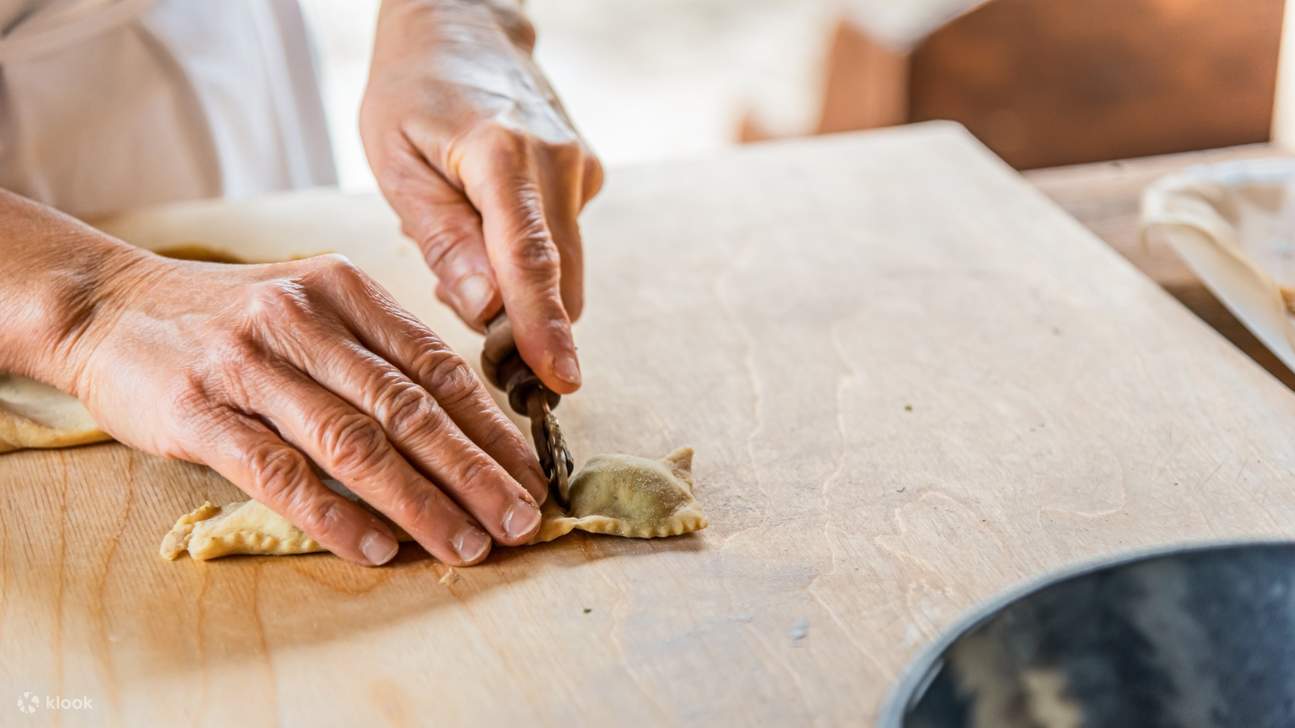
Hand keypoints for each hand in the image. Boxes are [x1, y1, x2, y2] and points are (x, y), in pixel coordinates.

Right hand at [64, 250, 548, 565]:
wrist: (107, 305)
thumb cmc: (229, 319)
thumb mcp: (311, 305)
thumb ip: (377, 352)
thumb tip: (464, 425)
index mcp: (345, 290)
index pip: (437, 365)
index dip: (491, 427)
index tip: (531, 474)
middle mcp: (304, 318)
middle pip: (409, 407)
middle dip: (475, 471)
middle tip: (521, 520)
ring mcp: (249, 363)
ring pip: (354, 441)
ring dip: (419, 502)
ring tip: (465, 544)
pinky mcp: (200, 411)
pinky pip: (280, 472)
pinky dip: (334, 514)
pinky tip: (377, 548)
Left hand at [360, 0, 601, 394]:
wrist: (464, 27)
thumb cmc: (414, 92)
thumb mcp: (396, 163)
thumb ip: (443, 239)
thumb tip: (485, 311)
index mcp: (503, 154)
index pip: (531, 259)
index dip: (543, 327)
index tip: (558, 380)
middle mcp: (558, 161)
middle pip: (559, 278)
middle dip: (524, 324)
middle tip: (470, 327)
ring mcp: (581, 167)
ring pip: (564, 268)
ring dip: (520, 289)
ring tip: (463, 251)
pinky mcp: (588, 176)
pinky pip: (564, 244)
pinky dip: (527, 259)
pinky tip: (486, 224)